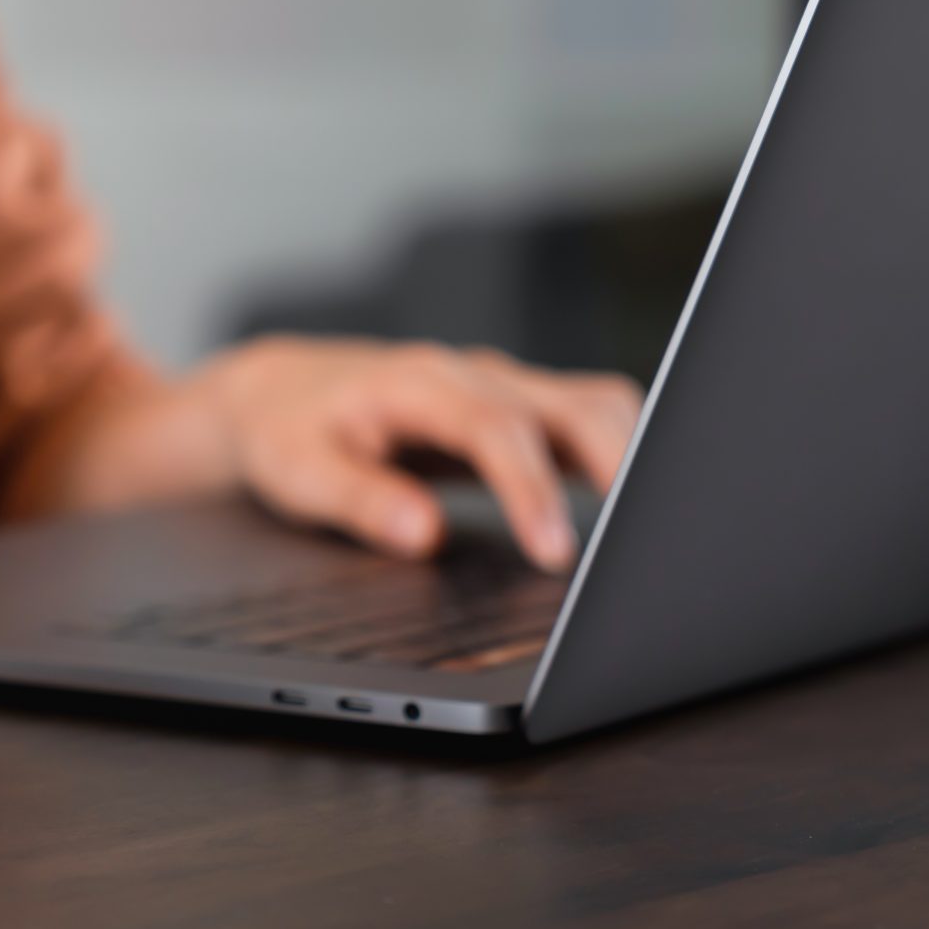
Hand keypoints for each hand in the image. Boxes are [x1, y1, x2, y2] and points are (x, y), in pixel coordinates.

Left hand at [201, 336, 643, 569]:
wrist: (281, 392)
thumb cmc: (288, 431)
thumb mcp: (299, 472)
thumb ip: (361, 501)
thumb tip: (426, 535)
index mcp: (420, 384)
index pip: (496, 428)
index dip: (532, 489)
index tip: (556, 552)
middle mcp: (473, 376)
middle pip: (573, 404)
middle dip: (618, 465)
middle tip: (639, 543)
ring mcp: (502, 387)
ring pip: (595, 404)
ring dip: (632, 455)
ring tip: (648, 528)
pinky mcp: (516, 408)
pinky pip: (587, 418)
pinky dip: (620, 453)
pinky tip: (630, 507)